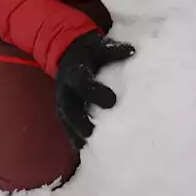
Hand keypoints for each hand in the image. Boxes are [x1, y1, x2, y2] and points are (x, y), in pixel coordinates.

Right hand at [54, 31, 135, 149]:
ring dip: (74, 133)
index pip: (82, 82)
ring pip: (65, 119)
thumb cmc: (90, 52)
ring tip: (85, 146)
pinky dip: (73, 136)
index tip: (112, 101)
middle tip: (91, 133)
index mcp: (74, 71)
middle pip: (68, 107)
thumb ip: (114, 51)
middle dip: (79, 121)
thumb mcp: (100, 47)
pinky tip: (82, 149)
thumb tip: (132, 50)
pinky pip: (66, 124)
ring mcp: (63, 99)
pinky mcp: (65, 108)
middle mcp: (65, 88)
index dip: (95, 92)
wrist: (68, 52)